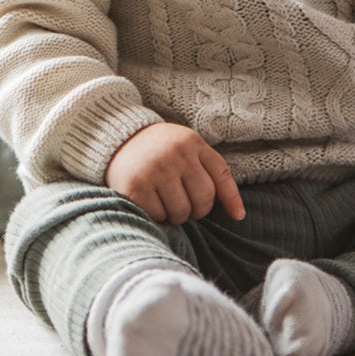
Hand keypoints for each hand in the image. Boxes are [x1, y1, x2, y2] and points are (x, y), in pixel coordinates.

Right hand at [105, 122, 244, 223]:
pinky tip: (150, 202)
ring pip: (181, 212)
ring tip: (166, 201)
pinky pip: (158, 215)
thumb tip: (238, 214)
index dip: (231, 200)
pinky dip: (157, 215)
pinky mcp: (135, 186)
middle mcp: (174, 155)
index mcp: (191, 143)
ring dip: (176, 215)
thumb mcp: (188, 148)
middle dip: (196, 210)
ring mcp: (154, 170)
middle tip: (184, 204)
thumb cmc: (160, 149)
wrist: (116, 138)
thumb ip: (212, 173)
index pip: (221, 177)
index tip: (237, 216)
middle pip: (203, 201)